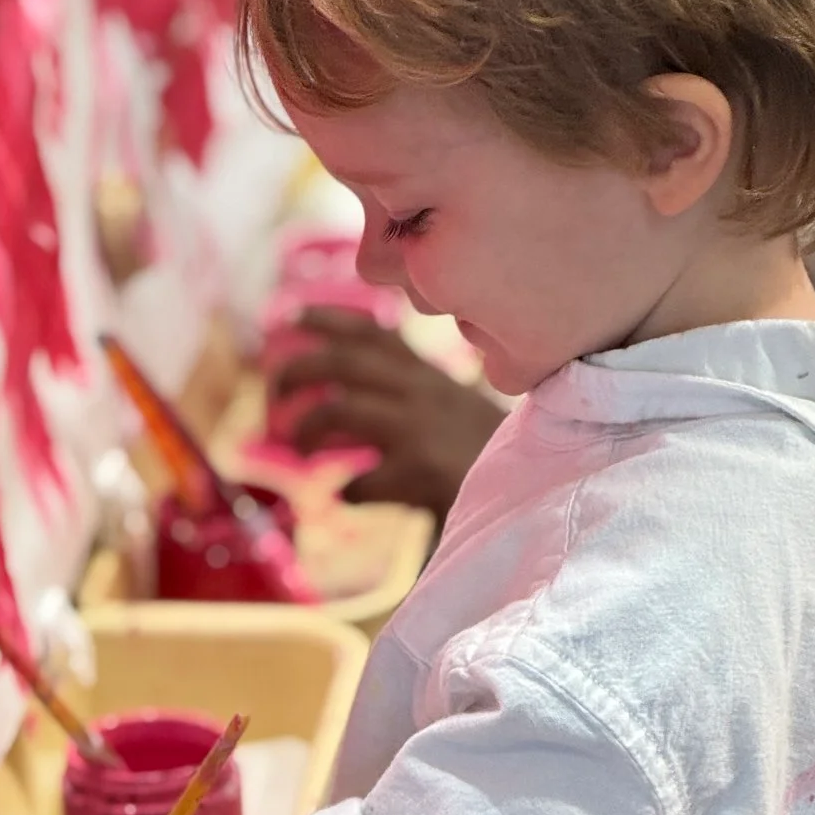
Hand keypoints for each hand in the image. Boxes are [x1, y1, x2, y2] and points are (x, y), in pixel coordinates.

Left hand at [270, 309, 505, 522]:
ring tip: (298, 448)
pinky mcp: (421, 471)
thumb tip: (349, 393)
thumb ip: (413, 394)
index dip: (328, 320)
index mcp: (431, 378)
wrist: (537, 498)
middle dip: (298, 369)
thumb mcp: (457, 410)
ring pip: (339, 410)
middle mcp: (423, 393)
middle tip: (276, 391)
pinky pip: (361, 480)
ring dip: (308, 428)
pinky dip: (348, 490)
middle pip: (344, 362)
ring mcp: (421, 429)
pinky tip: (348, 497)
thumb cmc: (490, 459)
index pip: (374, 333)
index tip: (290, 316)